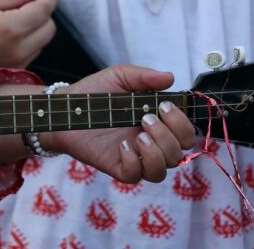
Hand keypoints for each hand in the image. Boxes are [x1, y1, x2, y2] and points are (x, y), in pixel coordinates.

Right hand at [0, 0, 57, 68]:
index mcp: (11, 27)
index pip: (44, 10)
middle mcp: (20, 48)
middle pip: (50, 27)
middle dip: (44, 12)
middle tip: (30, 1)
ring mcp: (19, 62)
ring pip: (44, 40)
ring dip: (38, 26)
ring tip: (17, 17)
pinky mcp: (16, 69)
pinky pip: (34, 51)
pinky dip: (31, 39)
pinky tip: (13, 33)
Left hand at [42, 65, 196, 183]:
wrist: (67, 106)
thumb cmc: (96, 92)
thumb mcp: (120, 77)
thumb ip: (144, 76)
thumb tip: (170, 77)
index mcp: (158, 122)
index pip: (186, 133)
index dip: (182, 123)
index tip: (164, 106)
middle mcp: (151, 141)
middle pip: (180, 153)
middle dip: (169, 136)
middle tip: (146, 118)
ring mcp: (136, 156)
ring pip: (162, 170)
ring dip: (157, 153)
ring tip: (139, 135)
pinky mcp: (118, 167)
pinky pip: (136, 176)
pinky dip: (134, 162)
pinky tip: (121, 146)